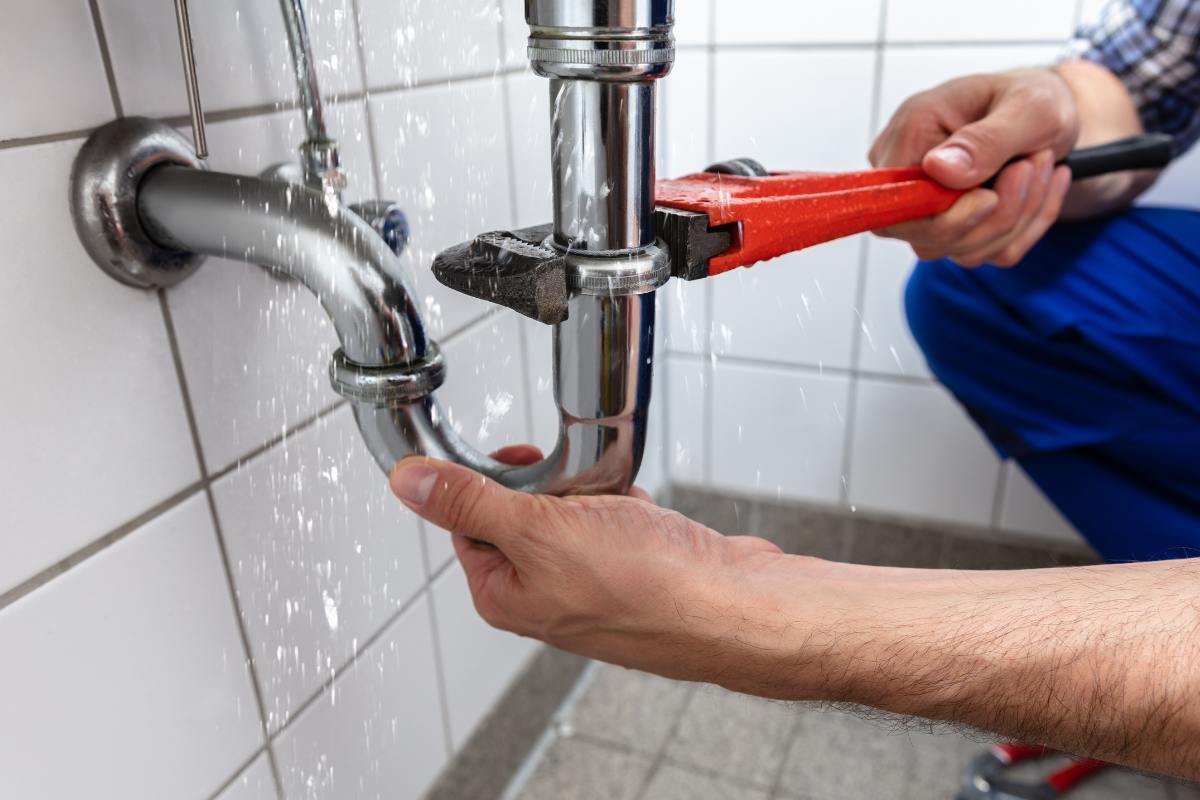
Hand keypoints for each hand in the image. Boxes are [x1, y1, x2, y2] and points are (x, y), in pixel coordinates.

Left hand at [388, 449, 849, 697]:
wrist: (733, 606)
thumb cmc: (645, 586)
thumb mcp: (538, 531)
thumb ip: (470, 502)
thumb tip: (408, 484)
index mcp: (505, 594)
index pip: (467, 521)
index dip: (488, 482)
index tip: (516, 458)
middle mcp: (545, 595)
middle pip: (522, 512)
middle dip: (552, 485)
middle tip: (575, 483)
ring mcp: (593, 583)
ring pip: (574, 512)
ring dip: (593, 492)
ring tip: (616, 501)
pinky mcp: (635, 569)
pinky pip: (617, 519)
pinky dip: (629, 505)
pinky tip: (644, 513)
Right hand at [870, 68, 1079, 266]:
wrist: (1052, 112)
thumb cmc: (1035, 98)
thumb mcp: (1030, 106)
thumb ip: (985, 140)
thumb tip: (938, 169)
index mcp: (910, 133)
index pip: (894, 205)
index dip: (941, 217)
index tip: (991, 195)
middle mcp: (908, 175)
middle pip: (927, 238)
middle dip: (996, 215)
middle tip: (1035, 164)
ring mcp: (927, 207)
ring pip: (961, 250)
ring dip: (1018, 218)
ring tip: (1041, 166)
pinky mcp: (953, 227)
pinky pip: (986, 253)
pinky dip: (1026, 228)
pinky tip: (1039, 187)